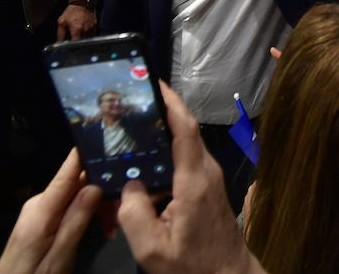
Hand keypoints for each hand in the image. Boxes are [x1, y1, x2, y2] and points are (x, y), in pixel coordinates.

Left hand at [0, 150, 101, 273]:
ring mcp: (39, 211)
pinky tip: (99, 230)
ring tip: (111, 230)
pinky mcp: (41, 221)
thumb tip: (94, 186)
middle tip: (120, 216)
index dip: (84, 153)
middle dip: (101, 194)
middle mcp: (38, 203)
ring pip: (76, 198)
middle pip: (76, 185)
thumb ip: (76, 221)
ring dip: (96, 209)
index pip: (66, 173)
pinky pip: (68, 209)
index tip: (105, 138)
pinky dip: (85, 216)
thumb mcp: (59, 256)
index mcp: (41, 210)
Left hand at [55, 5, 95, 41]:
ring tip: (78, 27)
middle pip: (81, 40)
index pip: (75, 43)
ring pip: (86, 36)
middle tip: (73, 32)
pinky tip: (83, 26)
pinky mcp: (95, 25)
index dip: (72, 45)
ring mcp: (91, 28)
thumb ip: (60, 33)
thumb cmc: (72, 11)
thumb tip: (59, 42)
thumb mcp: (62, 21)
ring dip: (82, 34)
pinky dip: (87, 31)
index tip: (70, 43)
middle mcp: (85, 30)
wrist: (82, 2)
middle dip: (76, 38)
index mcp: (77, 29)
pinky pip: (90, 32)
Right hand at [118, 82, 262, 273]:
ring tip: (134, 123)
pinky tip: (147, 157)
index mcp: (194, 182)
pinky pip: (187, 158)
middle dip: (161, 110)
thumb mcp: (152, 249)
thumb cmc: (193, 266)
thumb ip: (133, 215)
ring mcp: (210, 178)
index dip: (171, 102)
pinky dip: (168, 149)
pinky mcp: (208, 186)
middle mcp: (206, 172)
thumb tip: (128, 185)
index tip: (154, 82)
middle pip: (185, 130)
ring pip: (186, 143)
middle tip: (131, 101)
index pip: (185, 130)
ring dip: (164, 130)